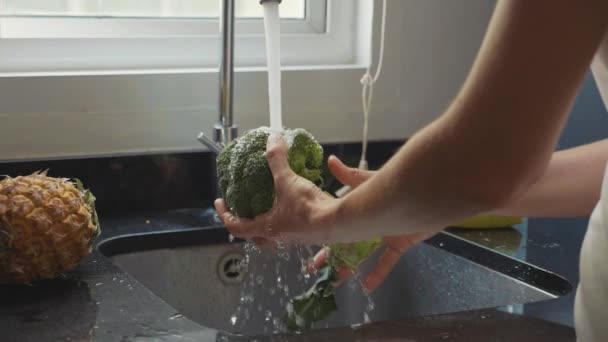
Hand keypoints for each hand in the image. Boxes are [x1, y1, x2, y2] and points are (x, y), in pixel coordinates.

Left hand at [215, 133, 338, 244]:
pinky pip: (291, 230)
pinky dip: (287, 220)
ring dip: (268, 223)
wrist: (337, 223)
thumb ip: (277, 160)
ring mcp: (294, 239)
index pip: (236, 226)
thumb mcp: (288, 181)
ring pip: (273, 235)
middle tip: (244, 210)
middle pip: (255, 236)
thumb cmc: (308, 208)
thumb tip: (272, 140)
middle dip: (247, 224)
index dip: (225, 214)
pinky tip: (293, 206)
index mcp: (266, 228)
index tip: (220, 203)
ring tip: (269, 206)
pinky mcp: (308, 235)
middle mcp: (278, 238)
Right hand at [312, 156, 434, 291]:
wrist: (424, 195)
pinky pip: (386, 261)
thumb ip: (348, 175)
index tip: (311, 242)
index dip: (324, 232)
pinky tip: (368, 286)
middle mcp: (369, 222)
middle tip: (317, 268)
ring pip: (363, 254)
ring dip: (349, 266)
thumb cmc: (393, 185)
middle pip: (346, 242)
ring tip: (336, 280)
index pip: (337, 221)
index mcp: (359, 207)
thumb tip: (331, 161)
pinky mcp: (398, 243)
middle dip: (332, 254)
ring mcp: (383, 234)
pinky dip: (378, 274)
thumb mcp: (365, 182)